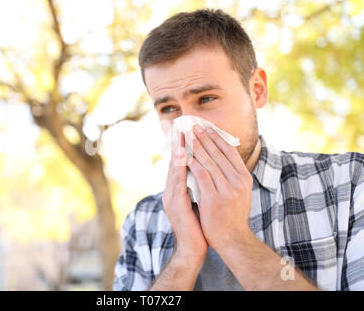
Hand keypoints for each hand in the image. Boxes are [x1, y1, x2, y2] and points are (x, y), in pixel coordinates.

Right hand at [161, 125, 207, 262]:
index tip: (183, 129)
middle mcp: (171, 190)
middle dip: (176, 142)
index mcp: (176, 189)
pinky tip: (183, 154)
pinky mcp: (175, 204)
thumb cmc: (198, 226)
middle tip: (178, 123)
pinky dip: (180, 166)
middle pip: (174, 162)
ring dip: (177, 149)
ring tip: (180, 132)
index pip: (179, 163)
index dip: (181, 146)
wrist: (193, 249)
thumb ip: (195, 187)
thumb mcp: (197, 202)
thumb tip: (201, 174)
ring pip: (174, 168)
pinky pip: (178, 181)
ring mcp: (171, 197)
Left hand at [185, 125, 253, 250]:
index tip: (207, 127)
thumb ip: (232, 176)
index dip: (217, 138)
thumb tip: (224, 158)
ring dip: (197, 145)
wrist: (232, 239)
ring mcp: (228, 189)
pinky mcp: (215, 198)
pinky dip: (192, 162)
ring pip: (209, 161)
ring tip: (188, 134)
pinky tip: (184, 153)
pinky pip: (201, 174)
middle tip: (194, 125)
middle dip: (205, 137)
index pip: (230, 151)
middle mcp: (239, 181)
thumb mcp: (238, 192)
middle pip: (219, 153)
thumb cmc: (232, 215)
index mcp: (244, 178)